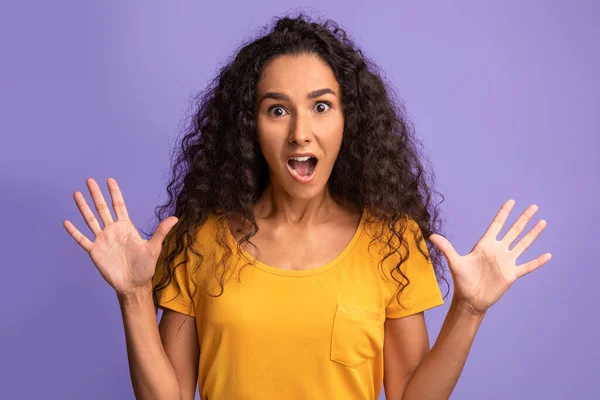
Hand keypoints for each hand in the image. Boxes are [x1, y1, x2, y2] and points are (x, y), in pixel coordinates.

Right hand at [63, 178, 178, 295]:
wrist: (134, 284)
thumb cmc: (145, 267)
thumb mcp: (154, 247)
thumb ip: (161, 231)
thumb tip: (175, 218)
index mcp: (126, 227)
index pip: (119, 206)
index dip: (114, 193)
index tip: (110, 180)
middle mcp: (112, 231)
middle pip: (102, 208)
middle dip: (96, 194)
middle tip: (89, 180)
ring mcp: (102, 240)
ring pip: (90, 220)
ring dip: (83, 207)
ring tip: (76, 194)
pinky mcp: (95, 251)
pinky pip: (82, 239)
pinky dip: (74, 231)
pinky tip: (67, 222)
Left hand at [428, 199, 550, 315]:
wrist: (470, 299)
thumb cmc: (461, 280)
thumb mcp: (454, 262)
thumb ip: (446, 248)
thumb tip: (431, 235)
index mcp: (485, 245)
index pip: (497, 225)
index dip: (504, 213)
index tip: (511, 201)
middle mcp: (498, 250)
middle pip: (514, 231)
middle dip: (523, 219)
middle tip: (534, 206)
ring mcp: (506, 262)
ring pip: (523, 244)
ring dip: (533, 234)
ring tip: (543, 222)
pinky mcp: (511, 274)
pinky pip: (527, 266)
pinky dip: (538, 261)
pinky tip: (548, 255)